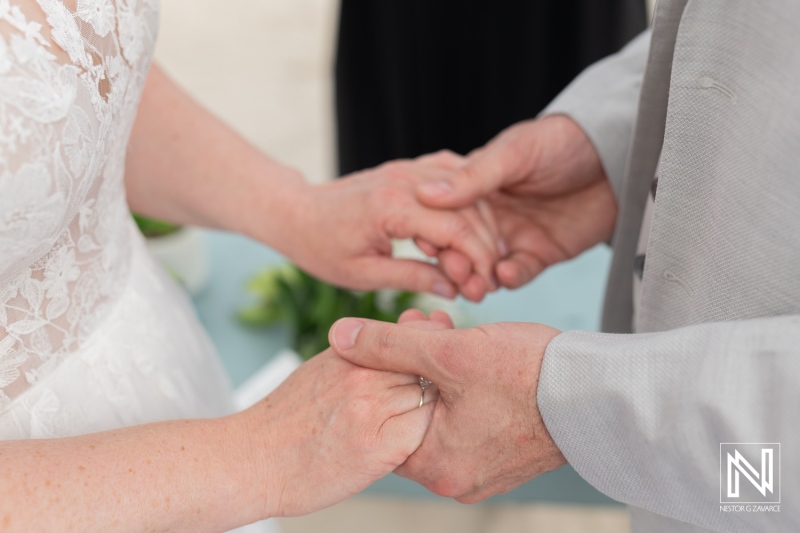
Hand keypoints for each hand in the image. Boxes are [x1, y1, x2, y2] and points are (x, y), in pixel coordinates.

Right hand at [238, 347, 436, 517]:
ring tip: (422, 421)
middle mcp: (363, 374)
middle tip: (441, 392)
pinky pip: (423, 431)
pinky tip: (409, 443)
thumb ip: (360, 355)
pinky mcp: (379, 447)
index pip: (411, 338)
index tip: (432, 365)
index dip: (429, 350)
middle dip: (438, 377)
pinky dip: (424, 436)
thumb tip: (397, 344)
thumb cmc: (286, 420)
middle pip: (426, 364)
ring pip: (429, 396)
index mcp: (349, 352)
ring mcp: (371, 409)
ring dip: (432, 407)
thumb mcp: (321, 369)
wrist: (253, 460)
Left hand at [283, 152, 501, 301]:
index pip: (455, 229)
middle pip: (468, 208)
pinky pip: (452, 178)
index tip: (485, 285)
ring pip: (466, 191)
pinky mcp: (408, 169)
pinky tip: (474, 229)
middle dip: (485, 246)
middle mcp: (404, 180)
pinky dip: (470, 202)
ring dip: (482, 225)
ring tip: (482, 261)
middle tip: (487, 279)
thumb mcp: (363, 275)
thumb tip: (453, 289)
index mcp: (391, 207)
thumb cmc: (322, 247)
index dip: (478, 259)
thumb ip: (412, 278)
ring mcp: (408, 169)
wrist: (297, 212)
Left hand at [328, 315, 566, 502]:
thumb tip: (338, 336)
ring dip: (441, 370)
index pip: (385, 414)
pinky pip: (470, 421)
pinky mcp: (507, 457)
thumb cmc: (529, 374)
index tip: (406, 331)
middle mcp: (457, 480)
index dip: (388, 364)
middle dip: (416, 361)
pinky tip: (479, 358)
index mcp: (436, 466)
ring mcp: (485, 472)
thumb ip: (388, 345)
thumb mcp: (449, 351)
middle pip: (413, 410)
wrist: (601, 393)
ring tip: (455, 332)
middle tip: (430, 324)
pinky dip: (466, 388)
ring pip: (442, 411)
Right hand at [416, 116, 617, 294]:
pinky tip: (506, 274)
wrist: (617, 156)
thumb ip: (473, 177)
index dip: (434, 230)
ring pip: (484, 266)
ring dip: (477, 277)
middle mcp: (490, 214)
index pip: (444, 214)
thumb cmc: (563, 142)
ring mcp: (513, 235)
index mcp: (475, 186)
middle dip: (454, 262)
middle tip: (454, 272)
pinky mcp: (539, 253)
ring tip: (476, 284)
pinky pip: (518, 273)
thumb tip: (426, 194)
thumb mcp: (514, 153)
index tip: (428, 243)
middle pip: (460, 245)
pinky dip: (510, 277)